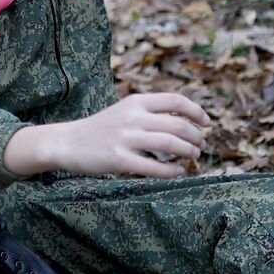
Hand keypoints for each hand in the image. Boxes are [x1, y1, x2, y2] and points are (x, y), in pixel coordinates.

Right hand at [49, 93, 210, 177]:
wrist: (67, 142)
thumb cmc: (101, 128)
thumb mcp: (125, 110)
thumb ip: (150, 112)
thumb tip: (186, 121)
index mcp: (136, 101)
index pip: (176, 101)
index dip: (196, 111)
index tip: (206, 123)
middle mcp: (133, 117)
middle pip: (178, 125)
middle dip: (196, 137)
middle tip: (201, 145)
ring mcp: (125, 138)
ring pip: (170, 145)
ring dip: (188, 152)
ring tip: (194, 157)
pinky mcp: (119, 159)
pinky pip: (154, 167)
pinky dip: (172, 171)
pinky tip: (178, 171)